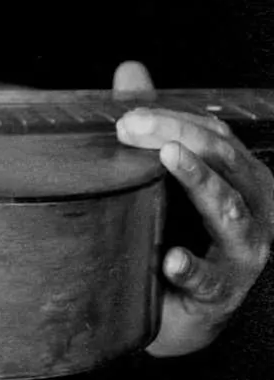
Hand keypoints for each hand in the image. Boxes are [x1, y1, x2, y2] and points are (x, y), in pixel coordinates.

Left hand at [113, 60, 273, 357]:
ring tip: (168, 158)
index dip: (173, 118)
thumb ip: (152, 124)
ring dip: (199, 180)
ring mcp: (244, 252)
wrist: (173, 309)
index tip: (125, 113)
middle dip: (179, 137)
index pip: (214, 135)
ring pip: (229, 210)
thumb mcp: (161, 172)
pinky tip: (170, 258)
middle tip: (130, 127)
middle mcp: (254, 209)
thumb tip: (131, 70)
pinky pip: (210, 279)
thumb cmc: (174, 229)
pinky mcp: (224, 292)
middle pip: (225, 161)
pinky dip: (191, 267)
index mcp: (241, 177)